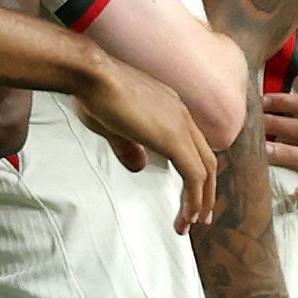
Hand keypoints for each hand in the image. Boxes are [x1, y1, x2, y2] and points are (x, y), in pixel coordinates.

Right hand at [72, 55, 216, 230]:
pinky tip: (185, 215)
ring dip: (201, 199)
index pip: (193, 144)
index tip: (190, 193)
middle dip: (206, 190)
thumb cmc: (93, 91)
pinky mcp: (172, 138)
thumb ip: (129, 147)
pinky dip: (193, 197)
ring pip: (205, 169)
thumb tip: (139, 166)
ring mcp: (179, 124)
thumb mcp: (113, 127)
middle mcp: (181, 114)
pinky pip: (193, 174)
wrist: (91, 74)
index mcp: (170, 107)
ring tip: (191, 223)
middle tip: (200, 215)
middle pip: (207, 158)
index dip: (195, 171)